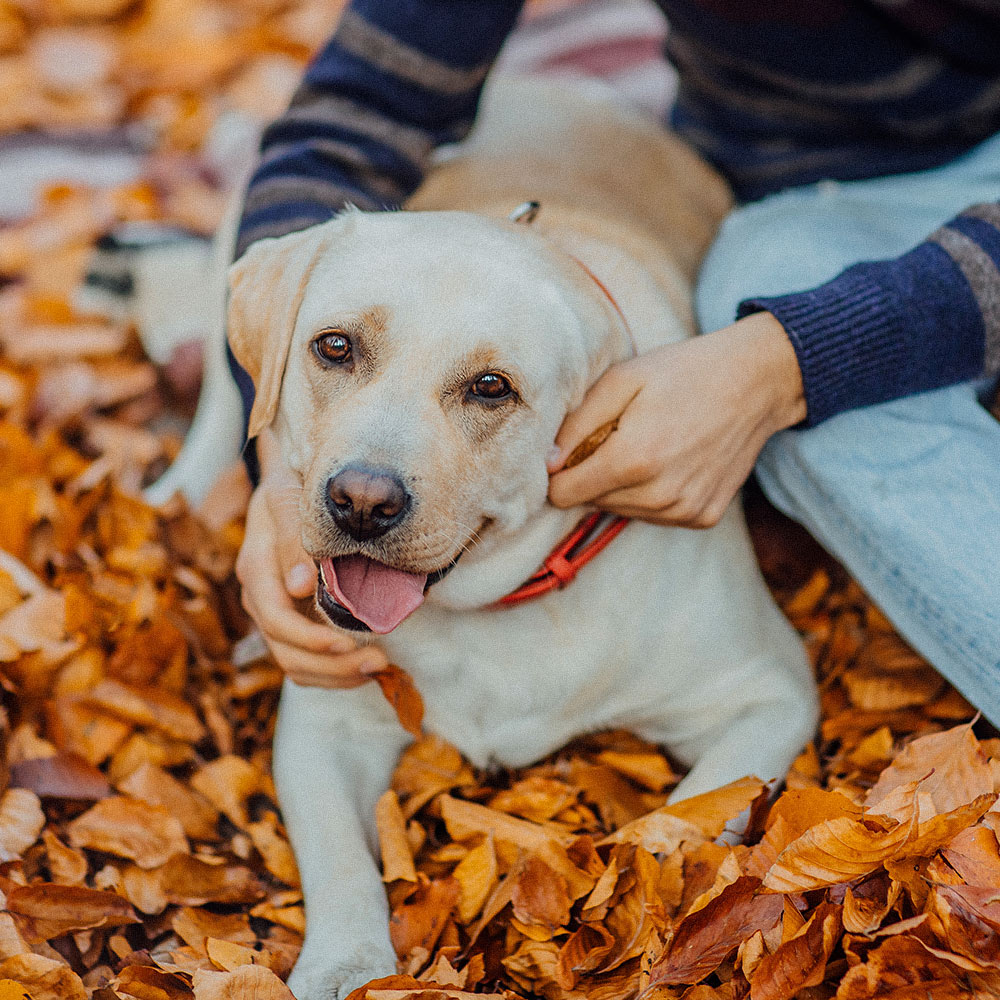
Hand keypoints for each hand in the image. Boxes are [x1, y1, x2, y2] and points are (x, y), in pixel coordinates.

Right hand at [235, 429, 388, 686]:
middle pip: (286, 651)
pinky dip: (333, 672)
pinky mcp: (292, 622)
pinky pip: (305, 662)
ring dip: (336, 674)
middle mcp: (260, 597)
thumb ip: (293, 537)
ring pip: (295, 665)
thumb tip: (299, 587)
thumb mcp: (288, 497)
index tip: (348, 642)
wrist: (288, 486)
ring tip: (378, 666)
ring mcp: (274, 613)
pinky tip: (363, 668)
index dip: (310, 639)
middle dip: (332, 665)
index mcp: (256, 568)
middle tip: (377, 660)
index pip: (276, 619)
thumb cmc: (292, 486)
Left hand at [547, 311, 805, 527]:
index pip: (563, 495)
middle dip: (593, 473)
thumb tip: (548, 464)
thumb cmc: (684, 373)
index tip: (576, 445)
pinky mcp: (703, 517)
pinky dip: (653, 493)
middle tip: (621, 435)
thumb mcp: (621, 381)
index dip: (561, 470)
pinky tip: (672, 460)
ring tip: (649, 444)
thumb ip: (576, 425)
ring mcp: (684, 510)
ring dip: (623, 486)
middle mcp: (659, 496)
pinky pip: (655, 516)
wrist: (757, 381)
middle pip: (591, 503)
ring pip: (621, 512)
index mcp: (633, 461)